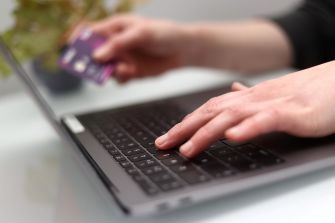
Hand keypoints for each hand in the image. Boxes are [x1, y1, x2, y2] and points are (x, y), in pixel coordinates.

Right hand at [88, 15, 195, 82]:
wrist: (182, 50)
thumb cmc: (164, 33)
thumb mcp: (141, 33)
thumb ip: (119, 44)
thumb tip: (98, 56)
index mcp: (114, 28)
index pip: (89, 32)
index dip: (78, 40)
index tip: (72, 50)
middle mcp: (115, 44)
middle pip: (92, 54)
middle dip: (90, 62)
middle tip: (92, 68)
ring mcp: (122, 59)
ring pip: (104, 69)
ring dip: (109, 72)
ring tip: (123, 70)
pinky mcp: (130, 71)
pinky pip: (118, 78)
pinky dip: (121, 79)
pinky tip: (130, 74)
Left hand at [155, 61, 334, 157]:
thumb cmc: (305, 92)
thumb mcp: (270, 97)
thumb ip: (248, 97)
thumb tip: (232, 92)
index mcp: (247, 98)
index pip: (209, 109)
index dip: (185, 122)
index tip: (168, 137)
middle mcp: (252, 99)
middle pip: (211, 112)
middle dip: (184, 129)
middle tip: (163, 144)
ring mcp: (270, 104)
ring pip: (231, 117)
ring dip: (206, 133)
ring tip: (187, 148)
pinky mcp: (291, 112)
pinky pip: (265, 119)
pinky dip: (247, 128)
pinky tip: (232, 138)